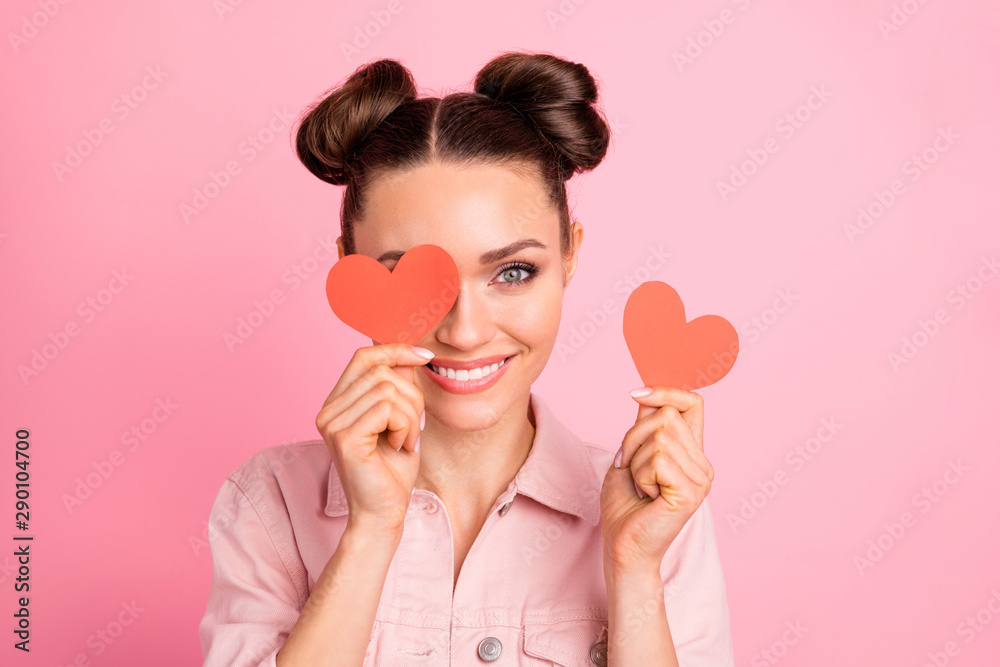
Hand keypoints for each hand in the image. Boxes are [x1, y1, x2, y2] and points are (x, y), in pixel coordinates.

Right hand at [315, 343, 432, 531]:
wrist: (383, 513)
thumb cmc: (392, 470)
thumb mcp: (401, 418)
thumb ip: (398, 386)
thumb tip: (408, 353)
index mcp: (338, 403)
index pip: (363, 357)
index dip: (395, 349)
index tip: (425, 355)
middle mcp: (328, 410)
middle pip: (381, 371)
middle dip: (411, 395)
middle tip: (415, 426)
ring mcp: (332, 423)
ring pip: (388, 389)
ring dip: (410, 415)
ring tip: (406, 440)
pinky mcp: (344, 437)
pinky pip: (387, 408)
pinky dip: (406, 425)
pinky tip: (402, 446)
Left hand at [600, 386, 713, 572]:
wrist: (624, 547)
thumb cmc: (625, 506)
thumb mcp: (631, 456)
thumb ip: (643, 427)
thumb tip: (646, 395)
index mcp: (691, 453)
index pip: (693, 404)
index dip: (667, 391)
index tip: (637, 394)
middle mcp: (702, 464)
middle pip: (666, 416)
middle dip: (634, 437)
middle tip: (629, 467)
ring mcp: (701, 479)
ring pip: (659, 436)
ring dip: (635, 460)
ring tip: (641, 486)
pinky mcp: (691, 492)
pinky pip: (657, 460)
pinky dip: (640, 476)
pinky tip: (647, 496)